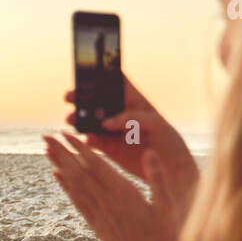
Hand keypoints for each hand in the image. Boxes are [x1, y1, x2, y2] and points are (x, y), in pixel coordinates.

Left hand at [44, 132, 180, 240]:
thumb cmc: (164, 239)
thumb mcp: (168, 207)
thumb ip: (157, 178)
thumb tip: (149, 153)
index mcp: (123, 194)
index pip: (96, 165)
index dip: (79, 148)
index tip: (66, 133)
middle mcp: (105, 202)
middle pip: (79, 172)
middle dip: (62, 152)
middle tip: (45, 135)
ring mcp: (98, 214)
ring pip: (74, 185)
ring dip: (59, 165)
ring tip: (47, 149)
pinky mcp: (96, 225)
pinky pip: (77, 201)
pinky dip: (66, 187)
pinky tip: (57, 176)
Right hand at [63, 73, 198, 211]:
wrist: (171, 170)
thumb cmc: (168, 141)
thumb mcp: (156, 123)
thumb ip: (132, 118)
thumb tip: (106, 123)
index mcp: (133, 101)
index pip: (115, 82)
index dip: (101, 74)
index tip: (86, 70)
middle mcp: (120, 114)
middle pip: (96, 101)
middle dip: (81, 97)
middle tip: (70, 97)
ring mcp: (112, 131)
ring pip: (90, 121)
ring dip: (78, 118)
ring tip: (71, 119)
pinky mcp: (108, 148)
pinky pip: (92, 141)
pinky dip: (86, 139)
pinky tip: (86, 138)